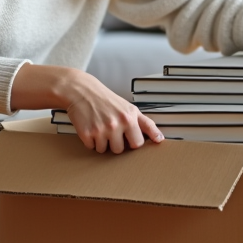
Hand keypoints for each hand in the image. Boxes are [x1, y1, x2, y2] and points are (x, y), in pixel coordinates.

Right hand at [11, 64, 164, 153]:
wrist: (82, 91)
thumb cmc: (106, 100)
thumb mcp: (130, 108)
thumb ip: (145, 124)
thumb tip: (160, 139)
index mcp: (130, 117)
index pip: (138, 143)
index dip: (133, 141)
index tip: (130, 138)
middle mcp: (117, 123)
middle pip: (121, 150)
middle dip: (116, 143)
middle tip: (111, 130)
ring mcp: (102, 129)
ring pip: (105, 151)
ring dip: (102, 143)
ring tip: (100, 127)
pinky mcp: (87, 133)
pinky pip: (92, 148)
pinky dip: (90, 141)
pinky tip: (91, 128)